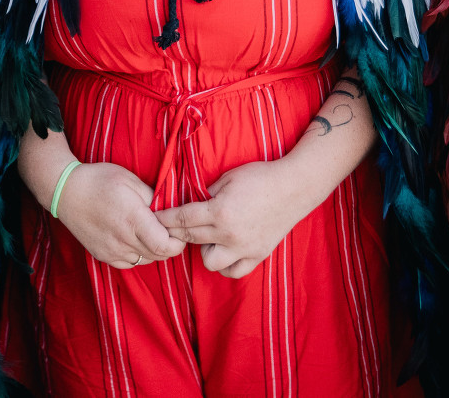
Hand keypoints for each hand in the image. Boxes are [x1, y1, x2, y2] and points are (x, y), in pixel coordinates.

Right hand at [54, 162, 183, 268]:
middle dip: (170, 244)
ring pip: (146, 261)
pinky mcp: (103, 256)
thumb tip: (170, 210)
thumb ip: (154, 198)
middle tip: (167, 227)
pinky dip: (139, 255)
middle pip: (159, 256)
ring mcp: (112, 251)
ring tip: (151, 231)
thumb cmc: (99, 180)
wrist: (66, 191)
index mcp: (133, 219)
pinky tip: (135, 238)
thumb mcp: (132, 180)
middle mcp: (123, 240)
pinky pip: (130, 263)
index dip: (178, 241)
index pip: (165, 246)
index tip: (177, 227)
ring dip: (154, 250)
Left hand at [154, 159, 313, 278]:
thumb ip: (207, 193)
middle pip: (191, 238)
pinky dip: (225, 264)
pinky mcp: (257, 255)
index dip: (165, 218)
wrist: (294, 187)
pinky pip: (233, 271)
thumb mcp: (229, 177)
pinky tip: (224, 250)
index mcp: (220, 211)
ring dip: (203, 250)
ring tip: (208, 237)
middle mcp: (230, 234)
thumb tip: (188, 201)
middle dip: (175, 232)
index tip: (154, 217)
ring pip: (209, 262)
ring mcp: (244, 248)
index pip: (183, 219)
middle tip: (169, 227)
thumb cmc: (261, 176)